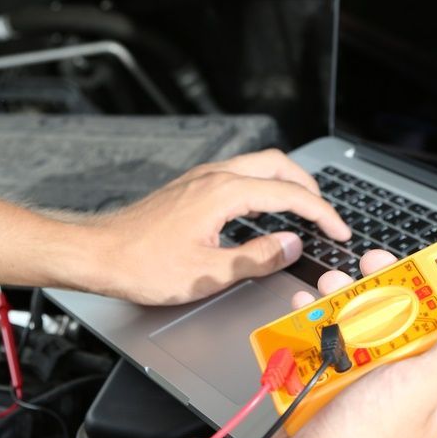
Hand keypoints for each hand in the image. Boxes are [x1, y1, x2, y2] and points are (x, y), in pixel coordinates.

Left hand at [74, 149, 350, 304]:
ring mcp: (201, 178)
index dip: (321, 213)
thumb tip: (291, 246)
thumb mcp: (207, 273)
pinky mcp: (192, 187)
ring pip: (258, 165)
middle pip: (278, 164)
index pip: (289, 194)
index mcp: (224, 193)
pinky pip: (240, 174)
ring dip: (286, 183)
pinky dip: (264, 186)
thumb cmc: (142, 264)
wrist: (97, 253)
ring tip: (302, 210)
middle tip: (325, 214)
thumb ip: (256, 259)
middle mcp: (215, 177)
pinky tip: (263, 209)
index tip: (338, 230)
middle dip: (308, 186)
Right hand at [238, 249, 436, 437]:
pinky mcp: (332, 385)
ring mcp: (368, 383)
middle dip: (381, 289)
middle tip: (365, 274)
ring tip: (328, 295)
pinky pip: (329, 344)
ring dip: (343, 304)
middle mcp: (406, 381)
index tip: (421, 264)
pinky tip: (306, 321)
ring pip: (363, 325)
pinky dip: (316, 328)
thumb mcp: (418, 388)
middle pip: (403, 316)